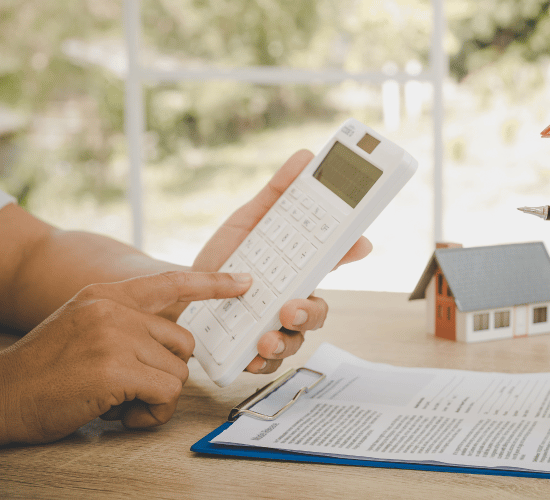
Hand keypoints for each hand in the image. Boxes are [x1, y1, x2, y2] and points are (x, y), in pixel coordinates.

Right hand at [0, 271, 251, 444]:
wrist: (2, 396)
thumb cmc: (46, 371)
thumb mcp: (84, 326)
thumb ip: (124, 323)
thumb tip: (172, 342)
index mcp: (107, 296)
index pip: (170, 283)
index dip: (212, 283)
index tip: (244, 281)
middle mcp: (114, 310)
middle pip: (182, 343)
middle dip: (166, 372)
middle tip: (133, 388)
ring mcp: (114, 337)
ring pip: (177, 372)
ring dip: (156, 397)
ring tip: (120, 402)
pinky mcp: (116, 369)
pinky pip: (166, 394)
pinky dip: (151, 413)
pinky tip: (121, 414)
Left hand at [177, 150, 371, 373]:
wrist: (180, 290)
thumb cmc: (226, 257)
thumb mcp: (249, 221)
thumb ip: (277, 194)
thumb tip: (306, 157)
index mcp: (300, 268)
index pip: (334, 261)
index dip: (351, 251)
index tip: (359, 242)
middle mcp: (293, 299)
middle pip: (319, 311)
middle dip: (309, 311)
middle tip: (289, 307)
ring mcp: (275, 327)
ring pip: (296, 341)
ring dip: (285, 343)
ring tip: (264, 339)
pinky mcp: (252, 351)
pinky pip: (266, 365)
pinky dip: (259, 363)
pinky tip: (248, 356)